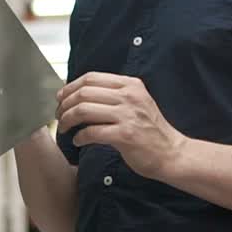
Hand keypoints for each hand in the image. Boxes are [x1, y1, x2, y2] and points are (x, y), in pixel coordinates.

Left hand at [56, 72, 186, 180]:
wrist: (172, 153)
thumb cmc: (150, 130)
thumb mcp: (136, 103)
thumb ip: (114, 95)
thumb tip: (80, 93)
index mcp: (130, 85)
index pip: (91, 78)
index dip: (70, 87)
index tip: (60, 98)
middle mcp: (129, 97)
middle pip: (83, 93)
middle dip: (65, 105)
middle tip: (59, 116)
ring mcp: (128, 115)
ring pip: (84, 110)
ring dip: (67, 120)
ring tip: (64, 128)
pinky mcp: (126, 135)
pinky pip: (91, 132)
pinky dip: (79, 137)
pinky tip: (78, 141)